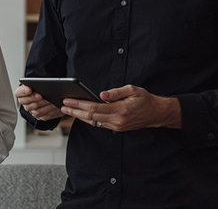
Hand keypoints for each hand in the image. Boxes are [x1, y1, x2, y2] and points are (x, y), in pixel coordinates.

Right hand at [14, 84, 64, 121]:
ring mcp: (32, 110)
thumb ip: (36, 82)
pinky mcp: (40, 116)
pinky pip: (44, 116)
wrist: (44, 94)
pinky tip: (55, 106)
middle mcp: (25, 103)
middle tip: (41, 95)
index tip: (29, 89)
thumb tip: (42, 82)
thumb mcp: (36, 82)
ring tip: (51, 101)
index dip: (24, 91)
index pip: (19, 93)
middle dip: (35, 99)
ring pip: (36, 111)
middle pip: (28, 104)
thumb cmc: (39, 86)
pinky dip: (50, 111)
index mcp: (21, 93)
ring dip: (44, 106)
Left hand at [60, 84, 181, 131]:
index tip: (68, 100)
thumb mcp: (132, 90)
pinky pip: (99, 124)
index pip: (94, 107)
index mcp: (120, 110)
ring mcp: (116, 126)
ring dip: (79, 116)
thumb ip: (116, 93)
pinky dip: (88, 119)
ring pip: (93, 122)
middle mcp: (116, 120)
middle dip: (75, 111)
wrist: (155, 113)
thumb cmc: (144, 99)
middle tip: (62, 106)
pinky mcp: (116, 128)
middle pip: (91, 116)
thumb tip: (101, 95)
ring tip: (67, 110)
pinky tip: (80, 114)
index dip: (79, 104)